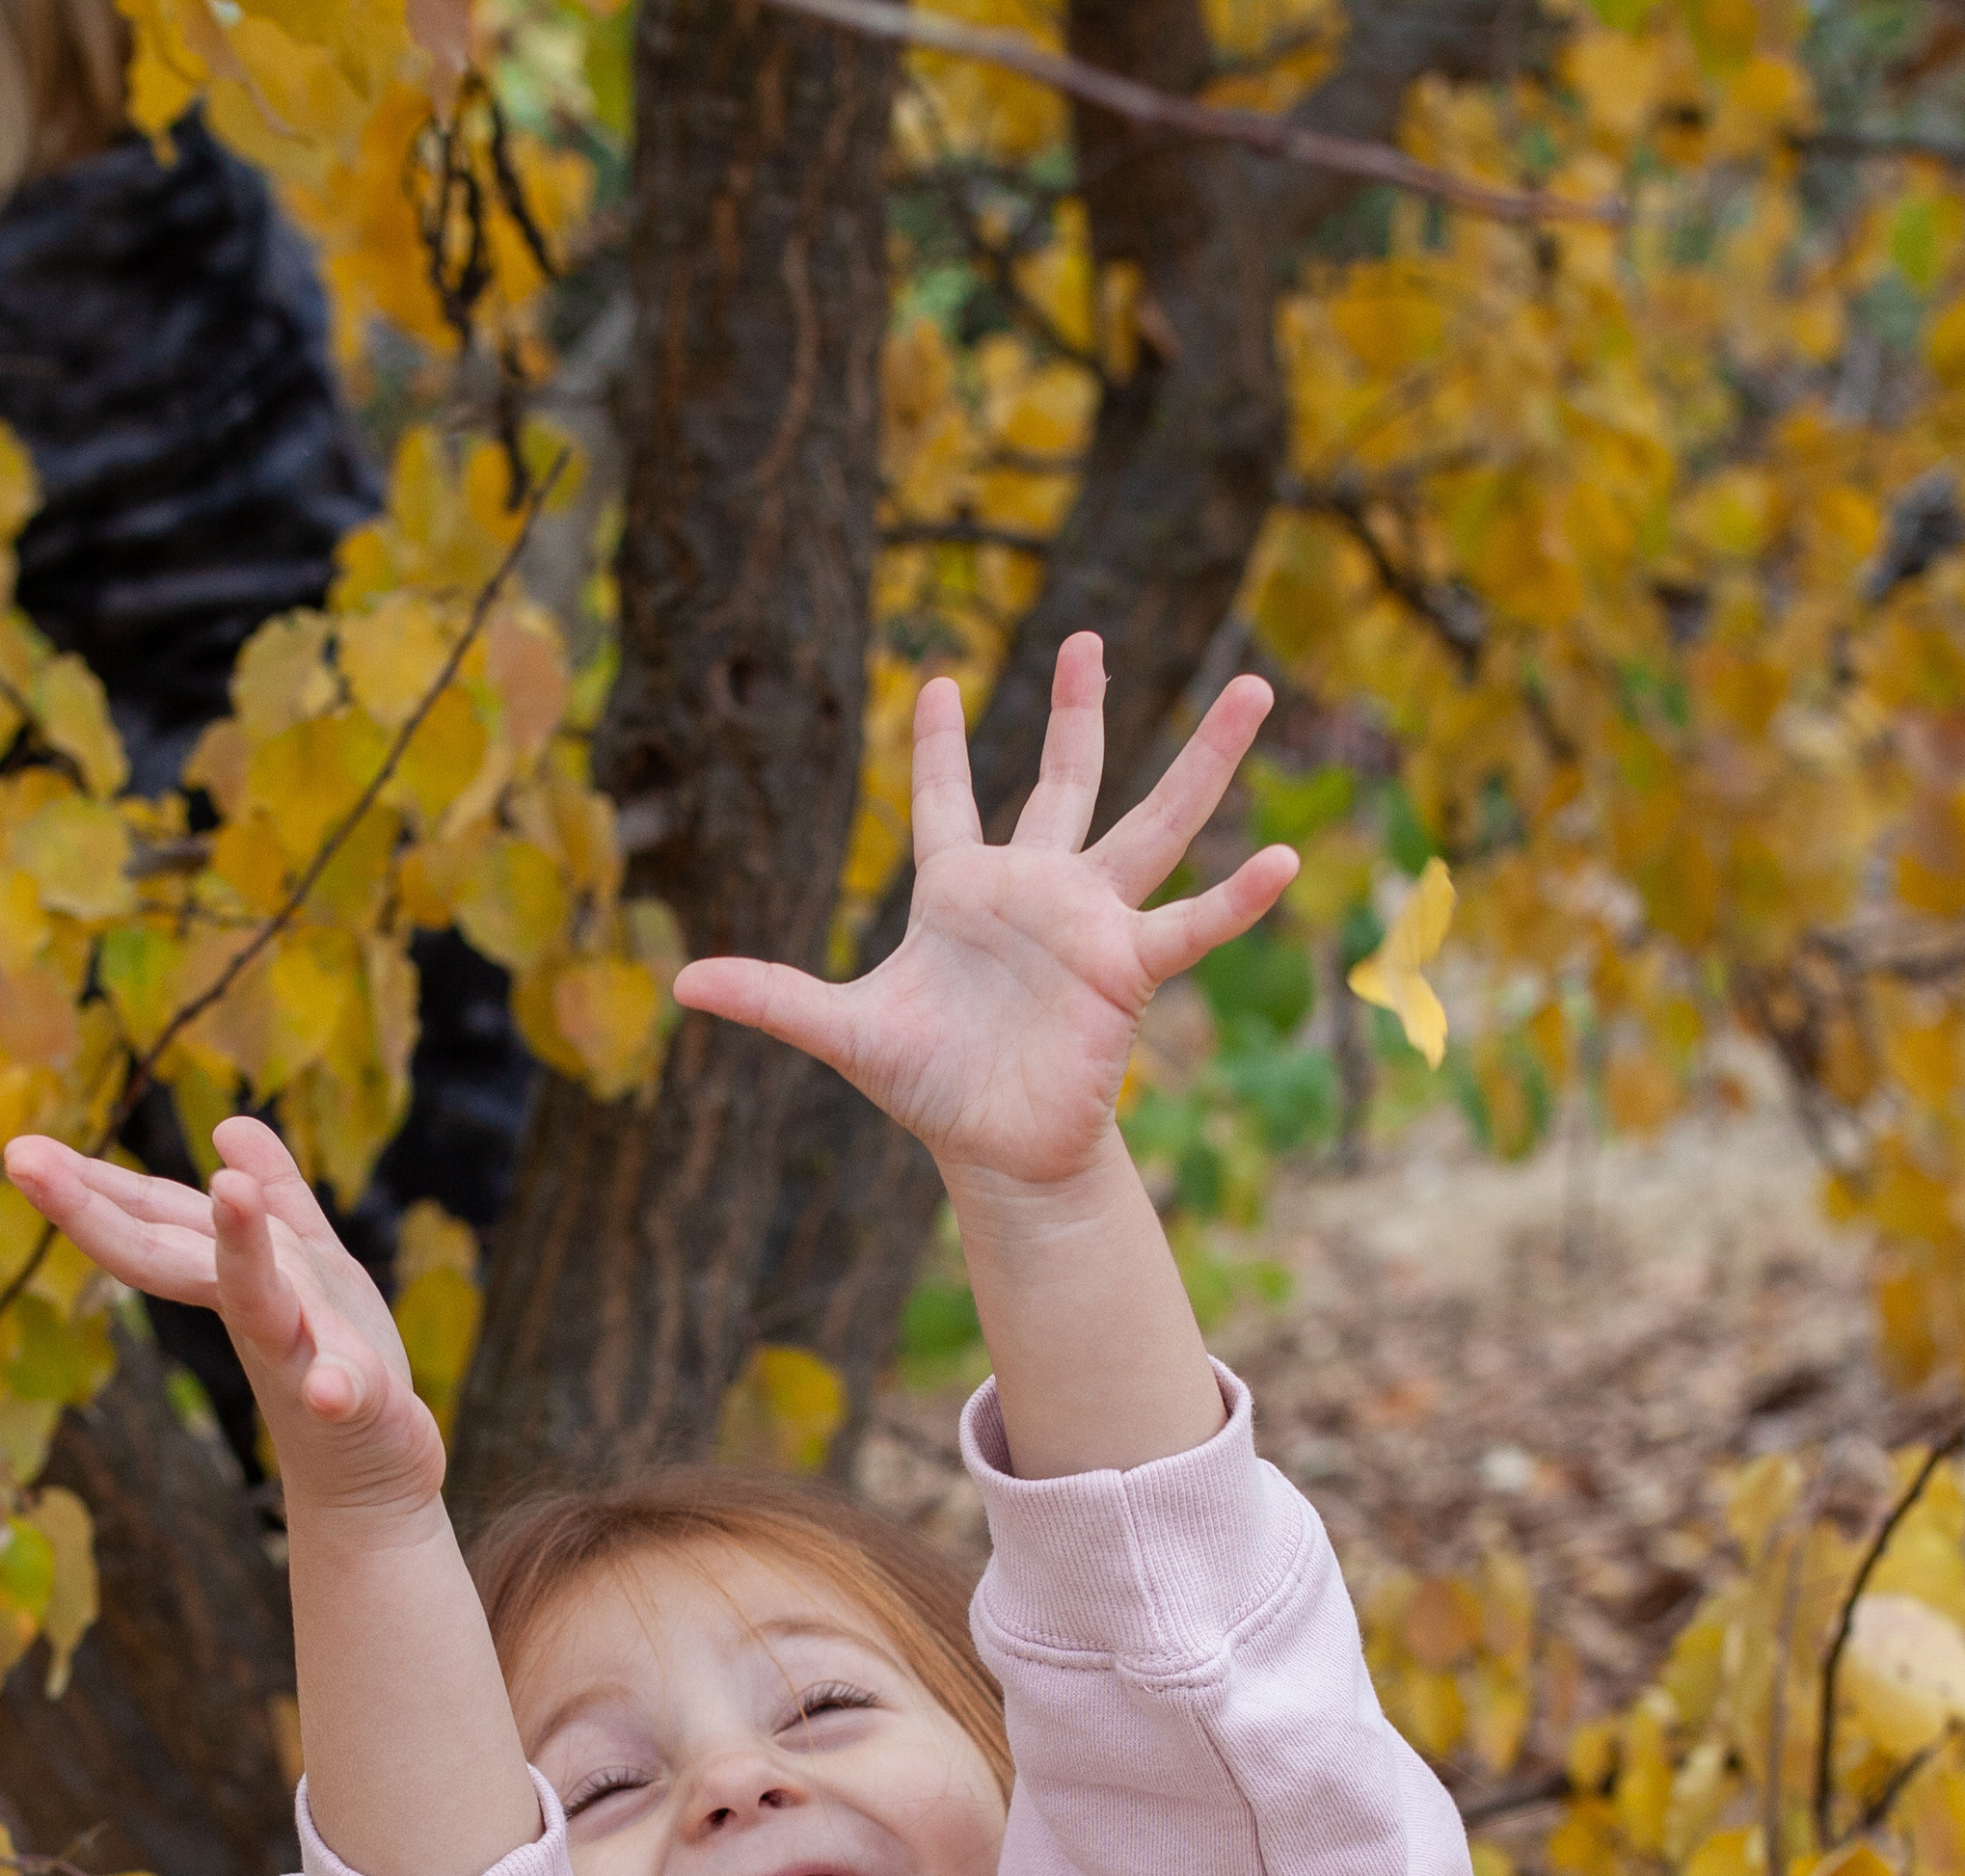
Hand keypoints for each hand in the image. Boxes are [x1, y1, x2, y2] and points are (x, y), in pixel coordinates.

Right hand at [3, 1115, 444, 1526]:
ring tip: (229, 1191)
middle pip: (169, 1256)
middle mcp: (253, 1314)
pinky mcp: (356, 1408)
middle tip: (21, 1160)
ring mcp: (300, 1360)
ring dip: (243, 1249)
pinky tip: (331, 1391)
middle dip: (99, 1209)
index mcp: (235, 1275)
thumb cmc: (332, 1366)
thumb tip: (228, 1124)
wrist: (374, 1481)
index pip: (155, 1222)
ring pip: (261, 1303)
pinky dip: (336, 1389)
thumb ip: (278, 1196)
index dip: (90, 1184)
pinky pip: (345, 1393)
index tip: (17, 1152)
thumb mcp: (308, 1264)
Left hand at [674, 632, 1298, 1211]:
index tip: (943, 682)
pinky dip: (1237, 899)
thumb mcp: (843, 1031)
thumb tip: (680, 982)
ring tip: (1256, 685)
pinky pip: (1190, 925)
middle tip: (1089, 636)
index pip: (949, 801)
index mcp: (960, 891)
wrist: (993, 1150)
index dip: (944, 749)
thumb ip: (772, 996)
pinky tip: (1284, 859)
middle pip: (1067, 780)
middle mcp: (1034, 891)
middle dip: (1081, 710)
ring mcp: (1090, 922)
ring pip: (1154, 822)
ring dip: (1203, 759)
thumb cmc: (928, 1086)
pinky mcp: (1127, 969)